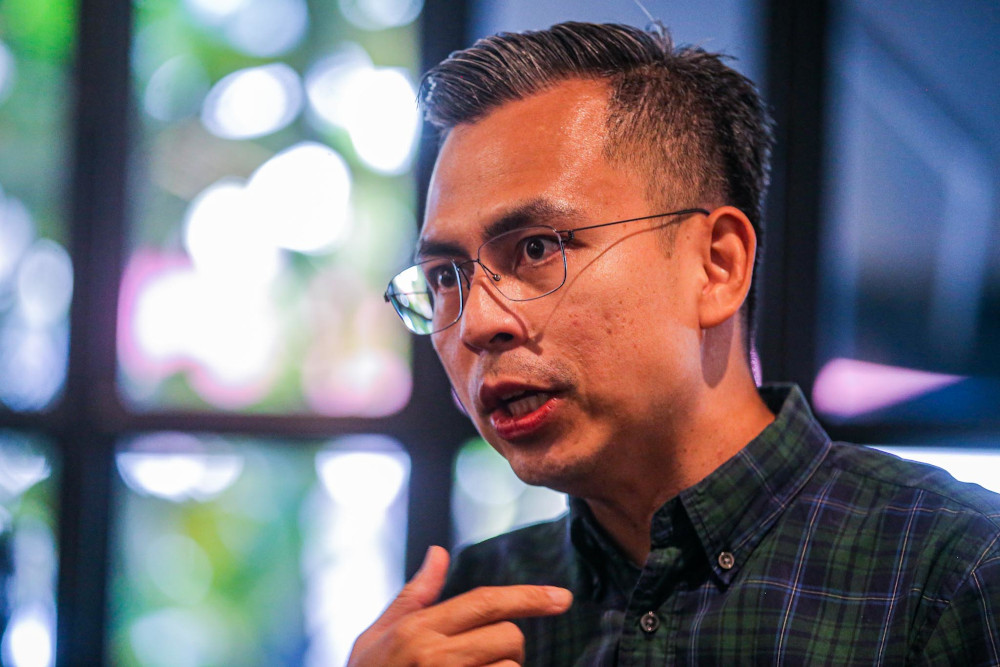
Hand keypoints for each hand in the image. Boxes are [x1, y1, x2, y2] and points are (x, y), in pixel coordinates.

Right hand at [348, 545, 572, 665]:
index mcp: (417, 630)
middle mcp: (434, 657)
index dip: (530, 597)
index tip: (562, 598)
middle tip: (482, 659)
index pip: (486, 602)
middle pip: (507, 636)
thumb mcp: (377, 637)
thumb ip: (414, 596)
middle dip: (507, 647)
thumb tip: (439, 553)